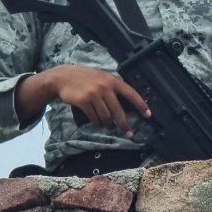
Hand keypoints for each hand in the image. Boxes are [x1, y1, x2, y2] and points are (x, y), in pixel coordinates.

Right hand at [17, 64, 150, 137]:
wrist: (64, 77)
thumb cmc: (85, 78)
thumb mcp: (102, 78)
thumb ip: (112, 88)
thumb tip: (125, 105)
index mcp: (113, 80)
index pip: (131, 93)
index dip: (140, 105)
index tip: (148, 115)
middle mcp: (105, 87)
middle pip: (118, 111)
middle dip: (124, 125)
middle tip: (129, 134)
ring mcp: (94, 94)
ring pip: (106, 116)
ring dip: (108, 125)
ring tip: (108, 126)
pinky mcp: (84, 101)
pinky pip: (94, 117)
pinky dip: (97, 123)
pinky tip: (97, 123)